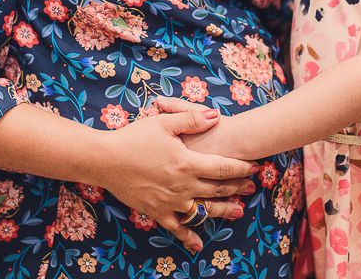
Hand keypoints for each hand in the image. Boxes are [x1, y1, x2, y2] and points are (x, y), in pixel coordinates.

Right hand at [95, 107, 257, 251]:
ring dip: (223, 211)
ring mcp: (171, 201)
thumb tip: (217, 116)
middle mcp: (183, 185)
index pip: (222, 167)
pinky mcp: (157, 212)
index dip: (241, 168)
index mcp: (187, 163)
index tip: (255, 167)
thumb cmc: (134, 137)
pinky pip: (177, 227)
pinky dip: (189, 236)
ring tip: (239, 212)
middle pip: (217, 189)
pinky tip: (199, 244)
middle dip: (237, 188)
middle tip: (252, 188)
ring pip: (203, 210)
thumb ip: (192, 118)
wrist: (106, 160)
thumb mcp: (164, 122)